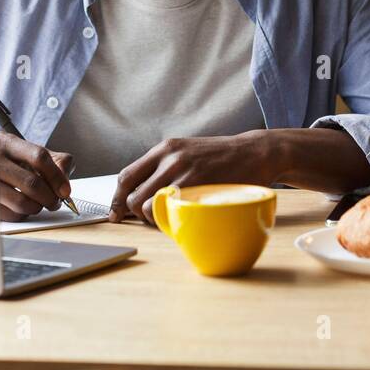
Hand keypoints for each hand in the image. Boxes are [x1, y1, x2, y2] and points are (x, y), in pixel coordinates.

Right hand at [0, 131, 73, 221]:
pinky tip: (20, 207)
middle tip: (55, 202)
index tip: (65, 190)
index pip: (39, 157)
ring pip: (21, 202)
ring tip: (37, 204)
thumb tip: (65, 184)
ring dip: (36, 207)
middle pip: (31, 183)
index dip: (56, 176)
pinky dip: (21, 214)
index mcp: (7, 143)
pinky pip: (10, 215)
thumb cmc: (8, 161)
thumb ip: (56, 162)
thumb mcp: (30, 152)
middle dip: (50, 197)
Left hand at [108, 131, 281, 225]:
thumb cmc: (220, 157)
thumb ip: (163, 167)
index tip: (116, 214)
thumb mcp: (187, 152)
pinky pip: (171, 212)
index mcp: (164, 149)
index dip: (117, 199)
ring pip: (150, 207)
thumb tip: (140, 192)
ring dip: (154, 219)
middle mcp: (170, 159)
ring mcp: (184, 174)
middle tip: (150, 219)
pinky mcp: (198, 189)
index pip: (127, 176)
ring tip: (169, 218)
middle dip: (137, 214)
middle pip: (134, 196)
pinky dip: (171, 221)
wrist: (254, 153)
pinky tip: (182, 218)